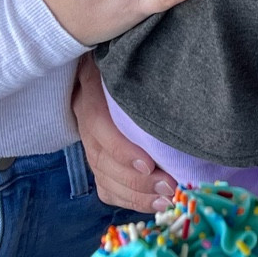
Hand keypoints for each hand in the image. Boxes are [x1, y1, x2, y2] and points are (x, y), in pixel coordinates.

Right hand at [74, 57, 175, 211]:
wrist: (111, 59)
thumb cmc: (133, 54)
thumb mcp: (134, 53)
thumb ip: (146, 66)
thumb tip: (174, 65)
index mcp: (90, 87)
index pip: (98, 125)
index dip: (121, 149)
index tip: (150, 163)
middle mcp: (83, 114)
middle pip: (102, 158)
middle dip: (136, 180)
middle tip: (169, 187)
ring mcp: (88, 138)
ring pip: (104, 176)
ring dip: (135, 194)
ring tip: (166, 199)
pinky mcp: (96, 156)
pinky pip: (105, 186)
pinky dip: (128, 199)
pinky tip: (151, 204)